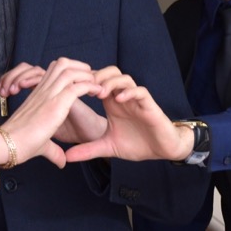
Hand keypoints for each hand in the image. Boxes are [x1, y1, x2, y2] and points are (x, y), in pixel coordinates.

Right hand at [0, 58, 103, 167]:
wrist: (7, 145)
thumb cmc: (18, 144)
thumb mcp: (41, 143)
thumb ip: (53, 150)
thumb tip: (62, 162)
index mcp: (39, 96)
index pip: (54, 71)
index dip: (70, 71)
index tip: (82, 82)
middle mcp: (43, 92)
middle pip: (62, 63)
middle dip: (79, 66)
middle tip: (89, 77)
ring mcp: (48, 96)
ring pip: (69, 70)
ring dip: (86, 74)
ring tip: (96, 84)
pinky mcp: (55, 105)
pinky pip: (76, 86)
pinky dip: (89, 86)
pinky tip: (97, 93)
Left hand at [63, 67, 190, 162]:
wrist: (162, 150)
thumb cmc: (137, 144)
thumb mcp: (108, 147)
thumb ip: (88, 150)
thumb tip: (67, 157)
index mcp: (111, 103)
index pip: (96, 82)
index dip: (84, 82)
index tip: (71, 91)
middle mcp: (122, 98)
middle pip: (109, 73)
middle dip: (96, 77)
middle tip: (85, 89)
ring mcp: (136, 100)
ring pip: (123, 78)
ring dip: (110, 82)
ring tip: (100, 94)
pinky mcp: (149, 105)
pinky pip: (140, 91)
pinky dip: (129, 92)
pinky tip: (119, 100)